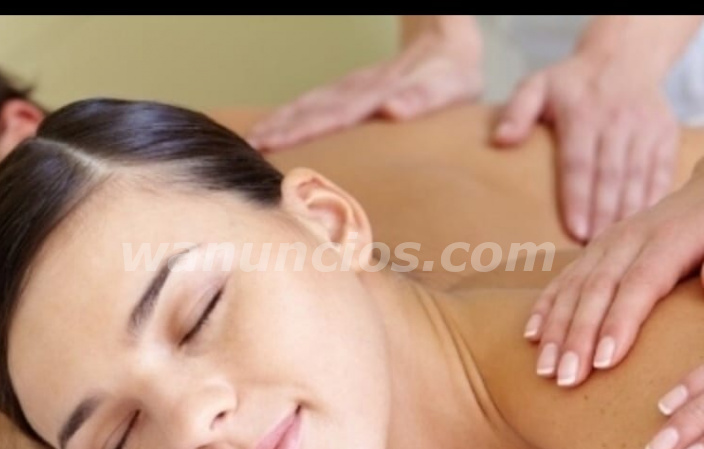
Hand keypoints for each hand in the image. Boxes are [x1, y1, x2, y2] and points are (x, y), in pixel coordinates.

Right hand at [247, 27, 481, 150]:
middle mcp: (358, 89)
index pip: (340, 112)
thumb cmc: (450, 76)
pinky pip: (308, 105)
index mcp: (380, 91)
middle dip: (286, 130)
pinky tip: (264, 132)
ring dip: (280, 123)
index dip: (310, 128)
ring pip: (307, 105)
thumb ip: (420, 98)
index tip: (280, 142)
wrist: (444, 43)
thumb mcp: (447, 85)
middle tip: (256, 150)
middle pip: (316, 110)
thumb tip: (392, 110)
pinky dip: (284, 118)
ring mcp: (348, 88)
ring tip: (252, 143)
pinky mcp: (344, 92)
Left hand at [493, 53, 679, 240]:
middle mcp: (617, 120)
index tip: (575, 230)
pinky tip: (646, 224)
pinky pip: (662, 170)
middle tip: (594, 246)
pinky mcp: (665, 134)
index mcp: (583, 113)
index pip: (579, 163)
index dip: (577, 198)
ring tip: (617, 243)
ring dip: (628, 211)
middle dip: (603, 213)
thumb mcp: (537, 85)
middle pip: (610, 175)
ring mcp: (646, 127)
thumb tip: (500, 140)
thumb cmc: (571, 82)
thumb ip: (517, 111)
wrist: (623, 56)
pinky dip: (655, 198)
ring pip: (638, 176)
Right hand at [524, 166, 703, 387]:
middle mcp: (628, 239)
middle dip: (577, 336)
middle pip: (596, 290)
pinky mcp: (596, 251)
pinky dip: (546, 307)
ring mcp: (607, 244)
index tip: (605, 361)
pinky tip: (532, 336)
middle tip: (566, 378)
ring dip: (556, 329)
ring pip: (573, 287)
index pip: (639, 284)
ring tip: (546, 370)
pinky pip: (563, 280)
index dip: (619, 322)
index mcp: (668, 239)